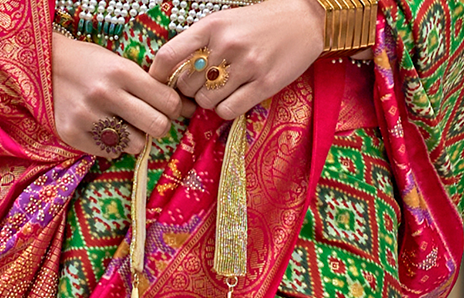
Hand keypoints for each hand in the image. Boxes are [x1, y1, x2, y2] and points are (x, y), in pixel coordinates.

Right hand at [52, 31, 194, 156]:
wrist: (45, 66)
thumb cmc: (89, 64)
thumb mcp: (118, 63)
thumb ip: (147, 84)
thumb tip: (186, 107)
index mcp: (121, 71)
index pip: (168, 101)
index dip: (174, 108)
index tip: (169, 109)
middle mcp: (105, 94)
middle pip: (157, 127)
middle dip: (159, 126)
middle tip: (150, 121)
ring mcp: (88, 117)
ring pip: (135, 145)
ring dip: (135, 138)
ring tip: (123, 126)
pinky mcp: (74, 135)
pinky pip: (110, 153)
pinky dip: (112, 146)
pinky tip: (103, 130)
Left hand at [150, 0, 325, 120]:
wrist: (305, 20)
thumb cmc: (259, 23)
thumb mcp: (225, 22)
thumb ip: (199, 43)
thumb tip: (172, 76)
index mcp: (212, 25)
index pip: (169, 56)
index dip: (158, 76)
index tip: (158, 86)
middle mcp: (227, 44)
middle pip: (187, 86)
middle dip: (191, 91)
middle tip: (204, 86)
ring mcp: (246, 65)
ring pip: (206, 102)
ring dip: (210, 102)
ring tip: (224, 89)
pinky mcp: (264, 84)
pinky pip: (228, 110)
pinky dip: (226, 110)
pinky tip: (235, 98)